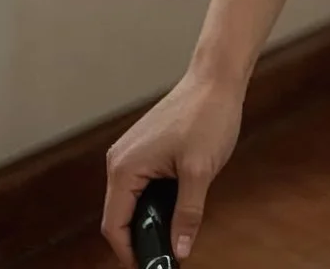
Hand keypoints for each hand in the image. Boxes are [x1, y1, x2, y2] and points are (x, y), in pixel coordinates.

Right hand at [101, 70, 243, 264]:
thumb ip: (188, 214)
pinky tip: (174, 210)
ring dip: (148, 221)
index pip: (113, 225)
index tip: (151, 266)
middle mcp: (119, 162)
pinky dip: (153, 203)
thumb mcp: (200, 172)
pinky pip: (140, 187)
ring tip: (173, 235)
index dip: (130, 252)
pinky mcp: (142, 150)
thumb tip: (181, 249)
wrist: (215, 80)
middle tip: (167, 255)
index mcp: (124, 168)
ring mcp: (129, 154)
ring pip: (130, 202)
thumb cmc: (207, 117)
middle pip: (118, 216)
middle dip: (140, 239)